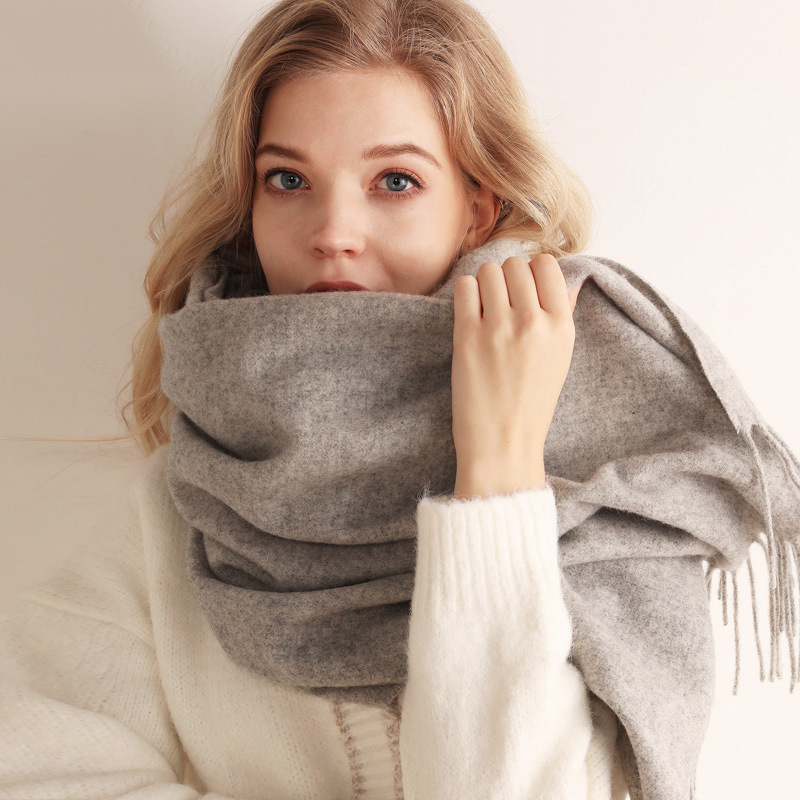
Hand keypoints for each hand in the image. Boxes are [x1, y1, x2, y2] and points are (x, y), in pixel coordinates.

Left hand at [451, 254, 582, 497]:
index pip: (548, 265)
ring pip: (489, 271)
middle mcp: (533, 323)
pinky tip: (470, 312)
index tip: (525, 286)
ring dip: (484, 282)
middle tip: (501, 299)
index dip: (533, 270)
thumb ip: (563, 315)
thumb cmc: (531, 404)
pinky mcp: (468, 337)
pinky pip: (464, 288)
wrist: (502, 443)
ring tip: (485, 306)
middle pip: (516, 265)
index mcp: (562, 327)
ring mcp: (499, 329)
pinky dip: (465, 293)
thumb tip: (571, 280)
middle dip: (507, 276)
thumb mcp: (560, 358)